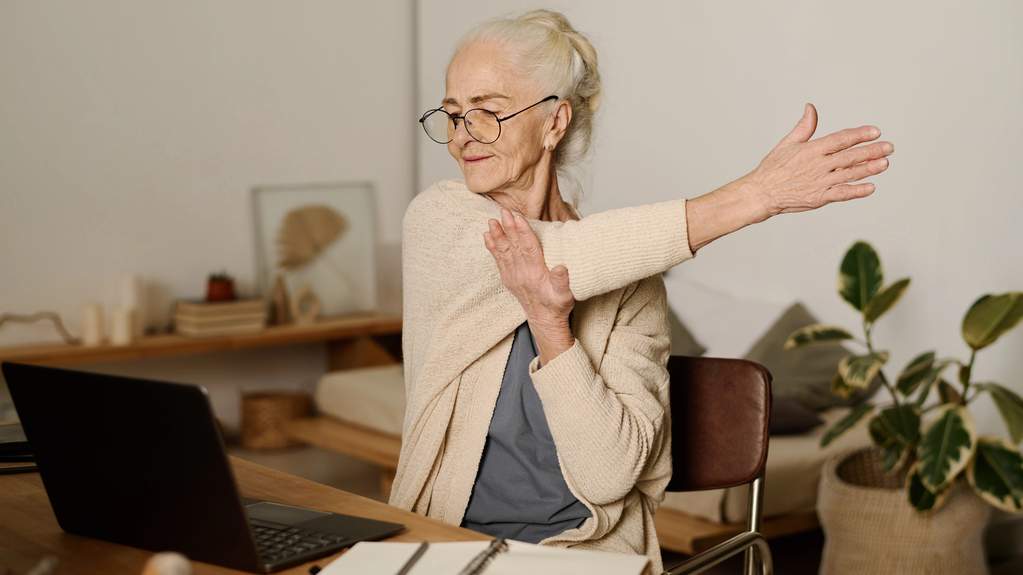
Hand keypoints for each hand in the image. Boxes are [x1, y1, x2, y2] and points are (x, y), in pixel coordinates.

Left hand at [483, 207, 574, 324]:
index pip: (528, 248)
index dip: (522, 232)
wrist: (544, 320)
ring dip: (497, 235)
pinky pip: (498, 260)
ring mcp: (513, 276)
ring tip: (491, 221)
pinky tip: (487, 236)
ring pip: (503, 252)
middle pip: (514, 246)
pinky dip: (492, 247)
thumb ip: (562, 281)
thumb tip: (561, 267)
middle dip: (508, 228)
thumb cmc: (557, 305)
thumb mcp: (565, 295)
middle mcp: (522, 273)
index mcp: (536, 274)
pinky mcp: (508, 278)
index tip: (517, 217)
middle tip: (503, 211)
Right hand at [743, 103, 893, 219]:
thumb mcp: (788, 143)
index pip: (841, 139)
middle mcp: (818, 165)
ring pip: (849, 174)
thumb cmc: (773, 168)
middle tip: (889, 147)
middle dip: (872, 151)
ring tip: (884, 163)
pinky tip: (871, 187)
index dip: (859, 134)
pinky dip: (856, 191)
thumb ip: (804, 126)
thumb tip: (811, 108)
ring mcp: (820, 182)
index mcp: (812, 150)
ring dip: (869, 169)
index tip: (875, 131)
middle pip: (850, 156)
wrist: (761, 193)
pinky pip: (841, 194)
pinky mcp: (819, 198)